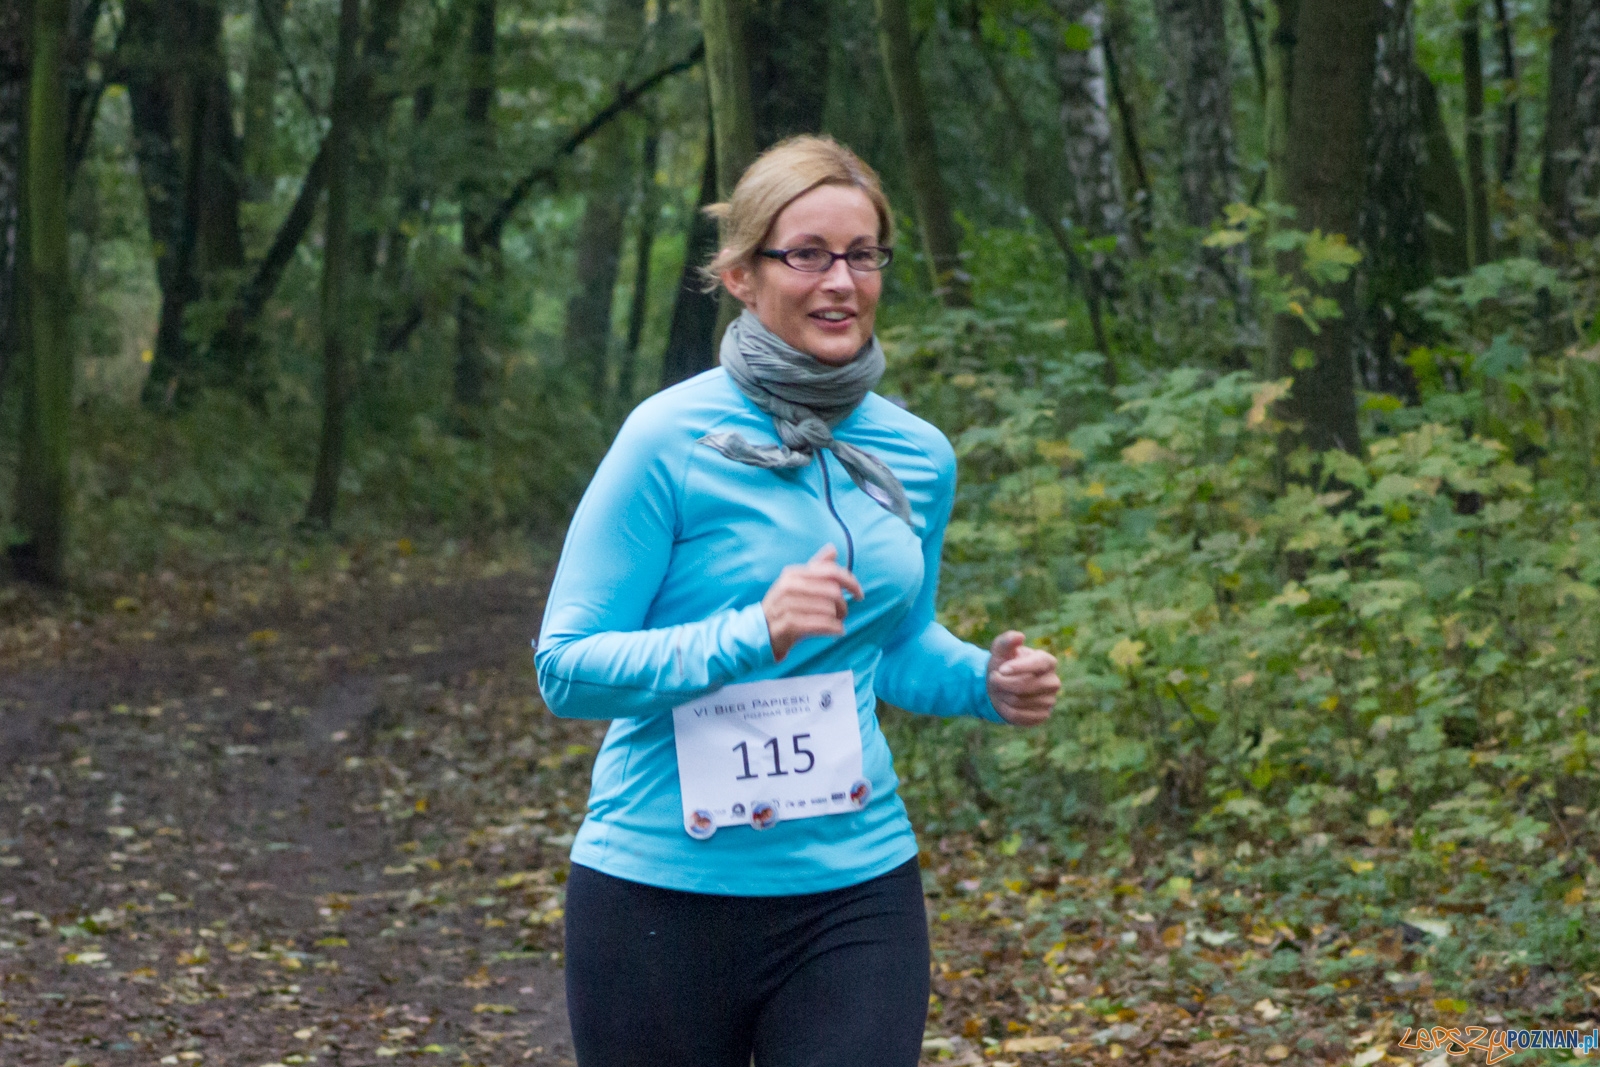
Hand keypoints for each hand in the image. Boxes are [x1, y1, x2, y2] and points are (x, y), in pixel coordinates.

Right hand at [761, 544, 864, 661]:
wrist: (759, 630)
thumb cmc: (785, 606)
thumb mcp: (798, 584)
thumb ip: (816, 567)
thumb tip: (833, 548)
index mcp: (793, 574)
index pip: (831, 572)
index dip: (850, 581)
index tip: (859, 594)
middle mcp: (788, 587)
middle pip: (832, 591)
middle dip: (844, 604)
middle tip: (843, 613)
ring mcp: (786, 605)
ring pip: (828, 609)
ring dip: (838, 619)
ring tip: (836, 623)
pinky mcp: (788, 625)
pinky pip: (821, 624)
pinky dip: (834, 629)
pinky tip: (837, 632)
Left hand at [986, 631, 1059, 726]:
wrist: (1001, 687)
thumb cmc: (1003, 664)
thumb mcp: (1001, 650)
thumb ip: (1007, 641)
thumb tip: (1019, 636)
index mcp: (1047, 661)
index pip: (1038, 664)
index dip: (1018, 667)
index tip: (1001, 669)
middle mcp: (1053, 681)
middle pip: (1024, 685)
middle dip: (1002, 683)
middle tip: (993, 678)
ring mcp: (1050, 700)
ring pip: (1019, 701)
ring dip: (1002, 696)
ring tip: (1000, 689)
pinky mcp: (1042, 715)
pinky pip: (1019, 716)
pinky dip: (1005, 710)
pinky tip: (1004, 703)